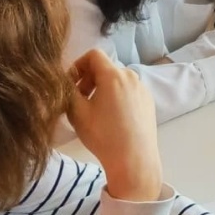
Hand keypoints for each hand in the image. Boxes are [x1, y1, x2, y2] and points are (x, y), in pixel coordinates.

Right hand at [67, 50, 162, 202]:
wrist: (134, 159)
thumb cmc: (103, 135)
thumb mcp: (77, 113)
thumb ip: (68, 91)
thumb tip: (65, 81)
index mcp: (113, 75)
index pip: (94, 55)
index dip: (78, 65)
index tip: (70, 84)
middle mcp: (131, 76)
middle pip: (105, 68)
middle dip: (89, 79)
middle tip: (79, 100)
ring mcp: (142, 88)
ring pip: (117, 80)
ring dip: (102, 89)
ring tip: (94, 111)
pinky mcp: (148, 100)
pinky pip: (128, 91)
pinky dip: (116, 96)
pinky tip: (112, 118)